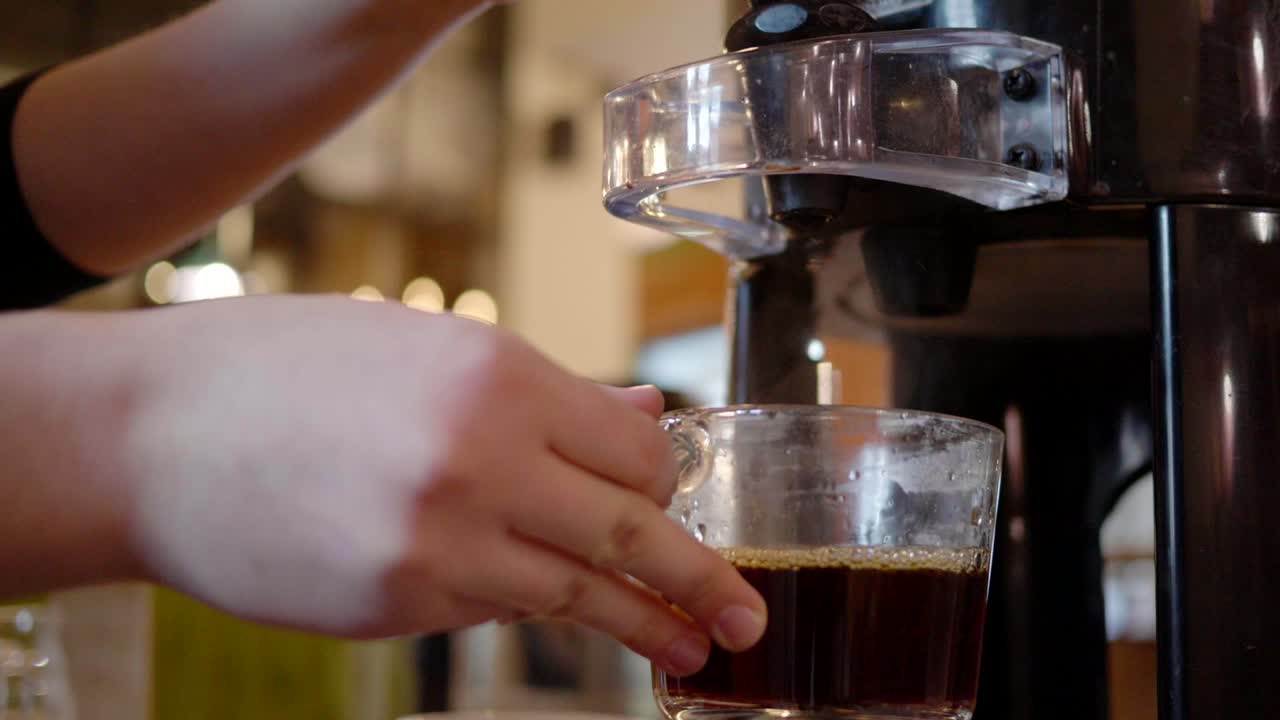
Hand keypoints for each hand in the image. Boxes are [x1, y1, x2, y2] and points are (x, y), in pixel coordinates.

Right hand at [121, 295, 765, 675]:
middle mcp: (481, 461)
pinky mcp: (398, 605)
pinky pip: (490, 606)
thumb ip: (545, 395)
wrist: (154, 432)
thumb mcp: (428, 348)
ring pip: (573, 591)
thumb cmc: (294, 371)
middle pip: (628, 532)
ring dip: (644, 623)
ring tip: (695, 649)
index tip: (675, 495)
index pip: (633, 449)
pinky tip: (538, 599)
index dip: (665, 478)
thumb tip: (642, 422)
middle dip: (699, 579)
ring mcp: (439, 544)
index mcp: (497, 376)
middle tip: (749, 615)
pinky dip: (522, 599)